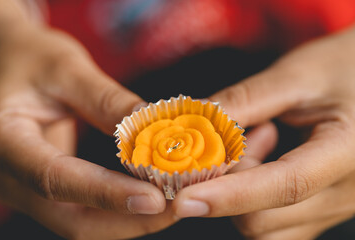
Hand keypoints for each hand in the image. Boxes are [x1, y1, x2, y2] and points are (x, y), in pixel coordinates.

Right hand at [0, 4, 174, 238]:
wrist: (8, 62)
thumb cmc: (30, 57)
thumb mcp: (66, 68)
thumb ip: (106, 100)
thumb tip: (155, 132)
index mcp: (3, 139)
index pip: (54, 178)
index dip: (106, 194)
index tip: (155, 199)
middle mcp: (8, 175)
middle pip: (70, 219)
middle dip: (127, 220)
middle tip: (175, 207)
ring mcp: (25, 187)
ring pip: (80, 223)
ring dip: (128, 220)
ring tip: (171, 204)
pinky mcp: (45, 187)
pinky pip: (83, 211)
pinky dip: (118, 210)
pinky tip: (149, 196)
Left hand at [173, 25, 354, 238]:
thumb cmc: (342, 68)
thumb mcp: (295, 76)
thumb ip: (244, 101)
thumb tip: (191, 124)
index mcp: (348, 152)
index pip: (286, 186)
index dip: (230, 195)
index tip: (184, 200)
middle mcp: (345, 194)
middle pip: (264, 219)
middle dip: (228, 183)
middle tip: (239, 136)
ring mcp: (333, 208)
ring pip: (264, 228)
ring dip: (239, 191)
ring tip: (259, 143)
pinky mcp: (319, 210)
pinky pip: (273, 223)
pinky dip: (251, 198)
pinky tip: (264, 160)